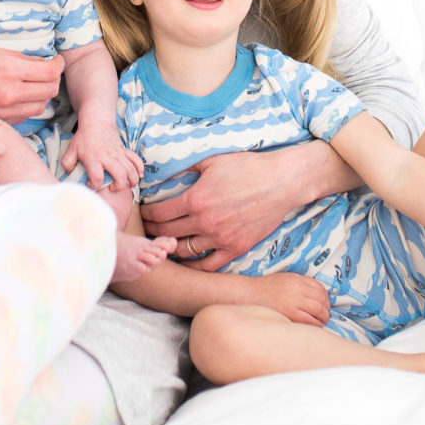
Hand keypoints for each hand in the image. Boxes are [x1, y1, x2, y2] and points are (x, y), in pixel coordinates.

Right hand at [0, 44, 63, 124]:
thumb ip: (16, 58)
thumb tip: (37, 61)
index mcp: (8, 70)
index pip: (49, 72)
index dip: (58, 65)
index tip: (56, 61)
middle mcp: (9, 92)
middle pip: (49, 90)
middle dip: (53, 79)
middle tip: (48, 71)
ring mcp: (3, 110)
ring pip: (39, 107)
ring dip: (42, 95)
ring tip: (35, 84)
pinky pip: (23, 116)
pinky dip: (27, 106)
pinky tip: (20, 96)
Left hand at [60, 121, 142, 190]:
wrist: (97, 122)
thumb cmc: (84, 137)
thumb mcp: (72, 149)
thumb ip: (67, 162)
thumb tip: (69, 173)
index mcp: (94, 158)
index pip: (97, 177)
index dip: (95, 185)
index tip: (92, 185)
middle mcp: (108, 157)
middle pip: (120, 175)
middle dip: (119, 186)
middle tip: (112, 188)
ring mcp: (118, 154)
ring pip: (131, 170)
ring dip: (131, 180)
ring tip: (127, 186)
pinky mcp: (124, 151)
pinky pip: (136, 160)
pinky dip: (139, 168)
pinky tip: (139, 175)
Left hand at [140, 142, 348, 270]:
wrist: (280, 182)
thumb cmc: (247, 167)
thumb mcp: (212, 160)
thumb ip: (187, 168)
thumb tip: (166, 172)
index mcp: (197, 198)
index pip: (160, 213)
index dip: (147, 214)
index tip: (143, 213)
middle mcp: (205, 221)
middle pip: (168, 232)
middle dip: (154, 231)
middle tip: (148, 230)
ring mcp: (221, 238)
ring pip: (185, 251)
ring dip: (170, 247)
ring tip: (163, 243)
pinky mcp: (235, 248)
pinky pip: (208, 264)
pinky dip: (194, 264)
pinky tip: (187, 259)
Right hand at [251, 271, 330, 326]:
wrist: (249, 294)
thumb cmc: (266, 288)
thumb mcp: (285, 279)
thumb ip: (301, 284)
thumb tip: (318, 295)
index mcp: (297, 279)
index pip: (320, 288)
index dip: (326, 298)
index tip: (325, 303)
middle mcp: (297, 290)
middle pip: (322, 300)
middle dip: (326, 309)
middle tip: (325, 315)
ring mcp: (294, 302)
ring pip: (319, 311)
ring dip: (323, 318)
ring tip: (321, 321)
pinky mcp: (289, 314)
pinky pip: (310, 322)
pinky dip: (316, 325)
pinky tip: (313, 326)